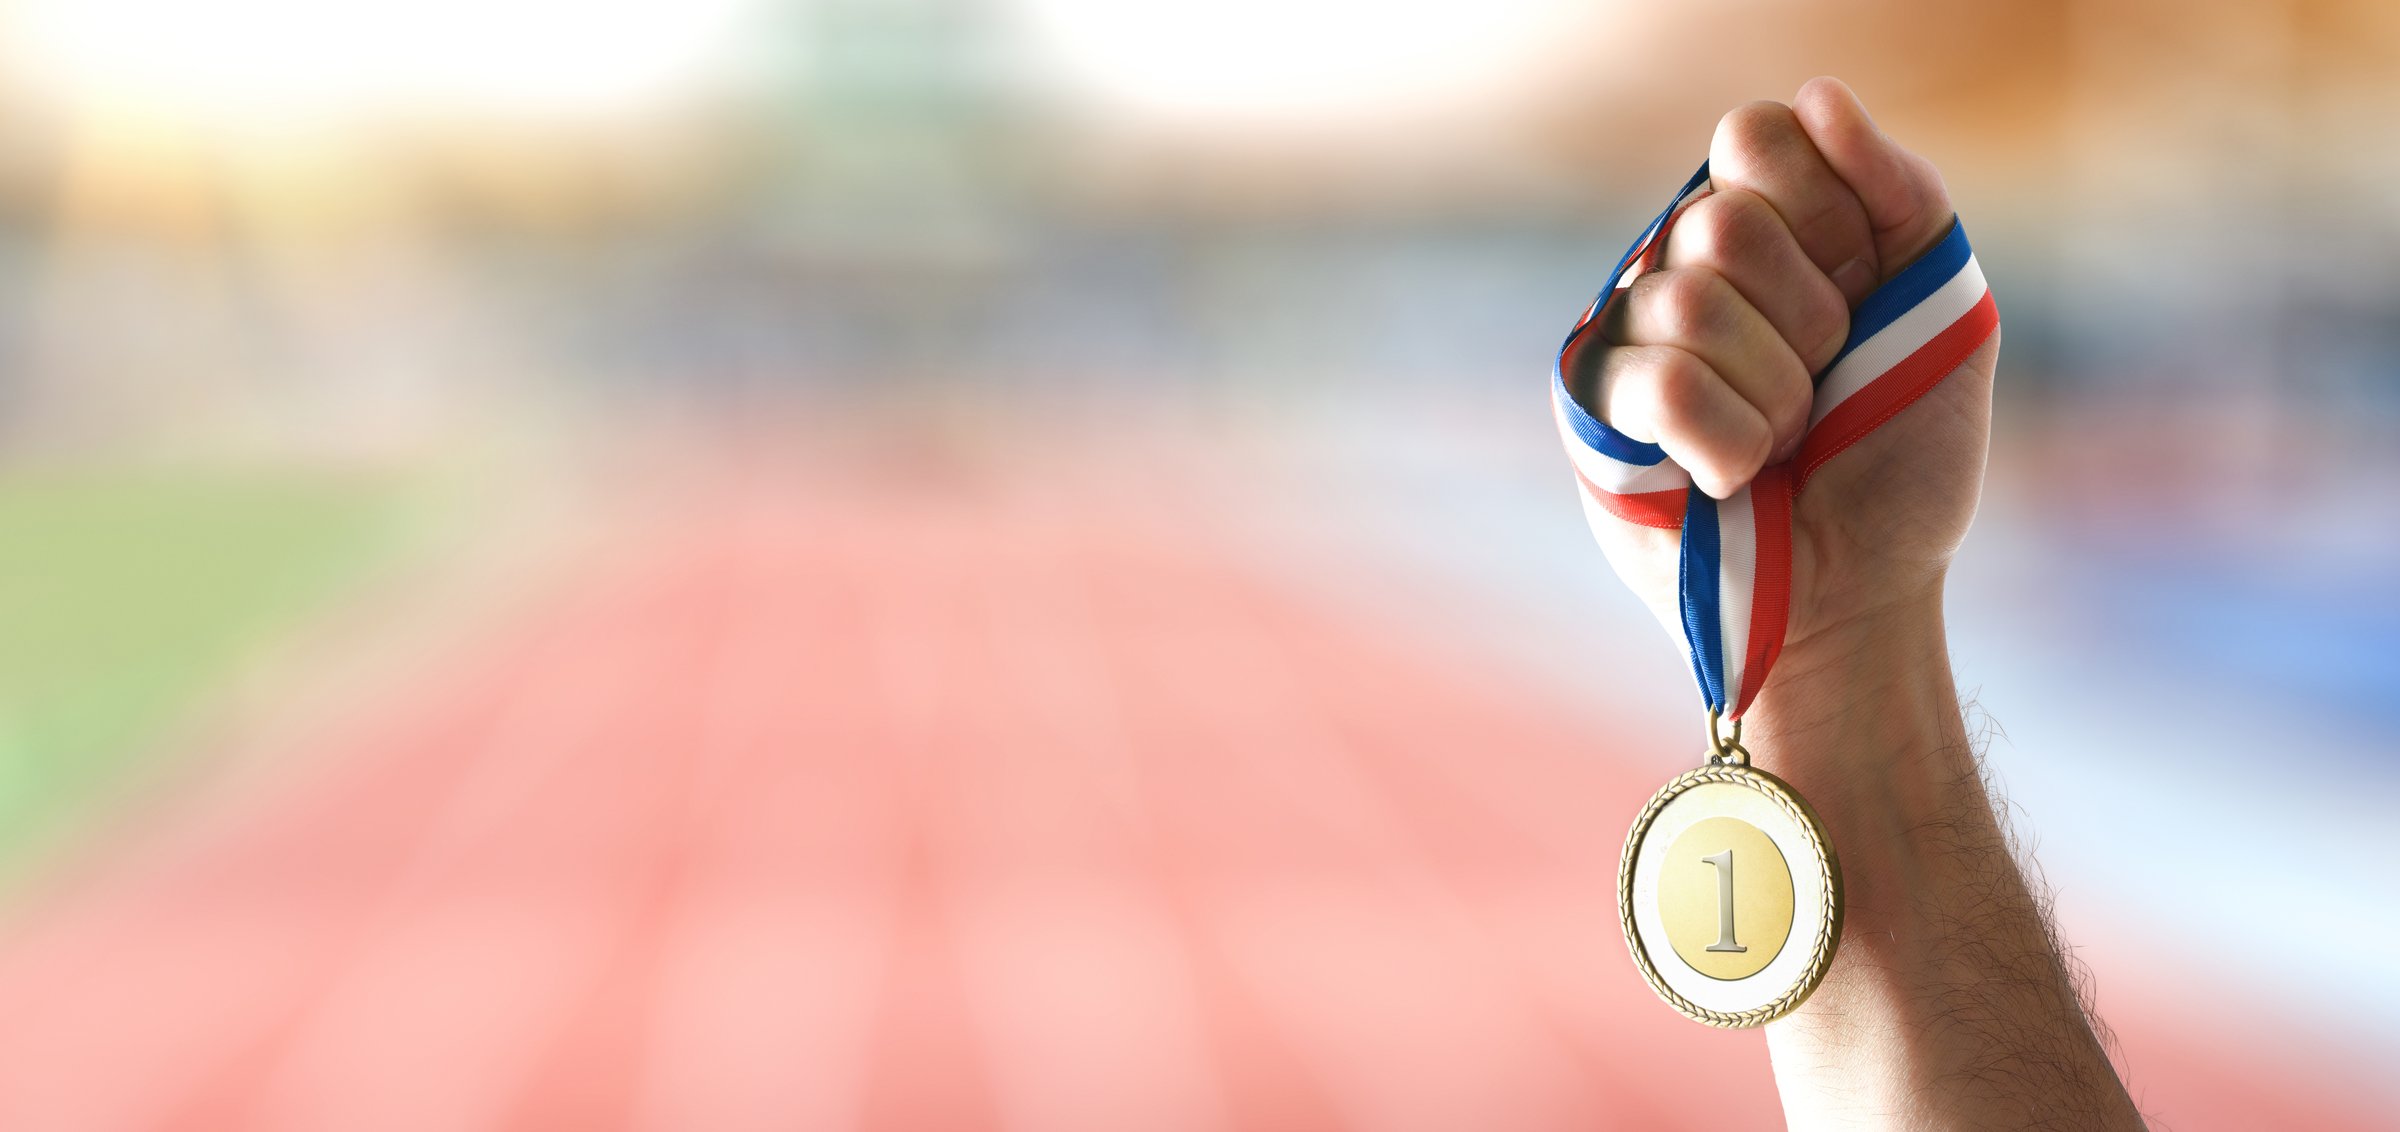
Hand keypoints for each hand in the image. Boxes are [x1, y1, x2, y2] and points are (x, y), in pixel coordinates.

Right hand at [1577, 77, 1998, 666]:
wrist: (1863, 589)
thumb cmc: (1899, 459)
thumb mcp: (1945, 308)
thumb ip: (1899, 193)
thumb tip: (1818, 95)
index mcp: (1770, 225)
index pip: (1757, 137)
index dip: (1826, 219)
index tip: (1862, 297)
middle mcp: (1685, 263)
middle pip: (1723, 220)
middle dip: (1805, 319)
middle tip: (1821, 382)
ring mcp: (1631, 331)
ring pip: (1690, 302)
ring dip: (1774, 393)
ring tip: (1782, 440)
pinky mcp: (1595, 409)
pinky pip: (1661, 380)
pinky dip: (1728, 438)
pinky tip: (1734, 474)